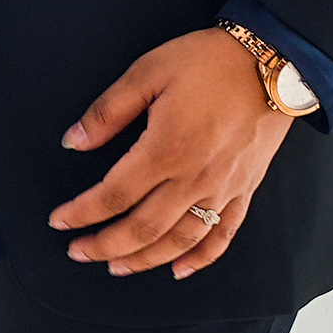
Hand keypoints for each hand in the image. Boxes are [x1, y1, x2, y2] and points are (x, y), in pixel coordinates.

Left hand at [49, 28, 292, 279]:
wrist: (272, 62)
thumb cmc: (207, 62)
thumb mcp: (146, 73)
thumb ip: (107, 112)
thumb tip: (73, 141)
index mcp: (165, 149)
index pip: (114, 195)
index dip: (82, 213)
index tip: (59, 221)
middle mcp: (195, 178)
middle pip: (143, 228)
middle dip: (105, 246)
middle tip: (79, 252)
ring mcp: (223, 188)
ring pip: (180, 240)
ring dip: (146, 260)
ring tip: (118, 267)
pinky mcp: (245, 188)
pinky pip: (223, 234)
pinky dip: (201, 259)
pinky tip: (180, 270)